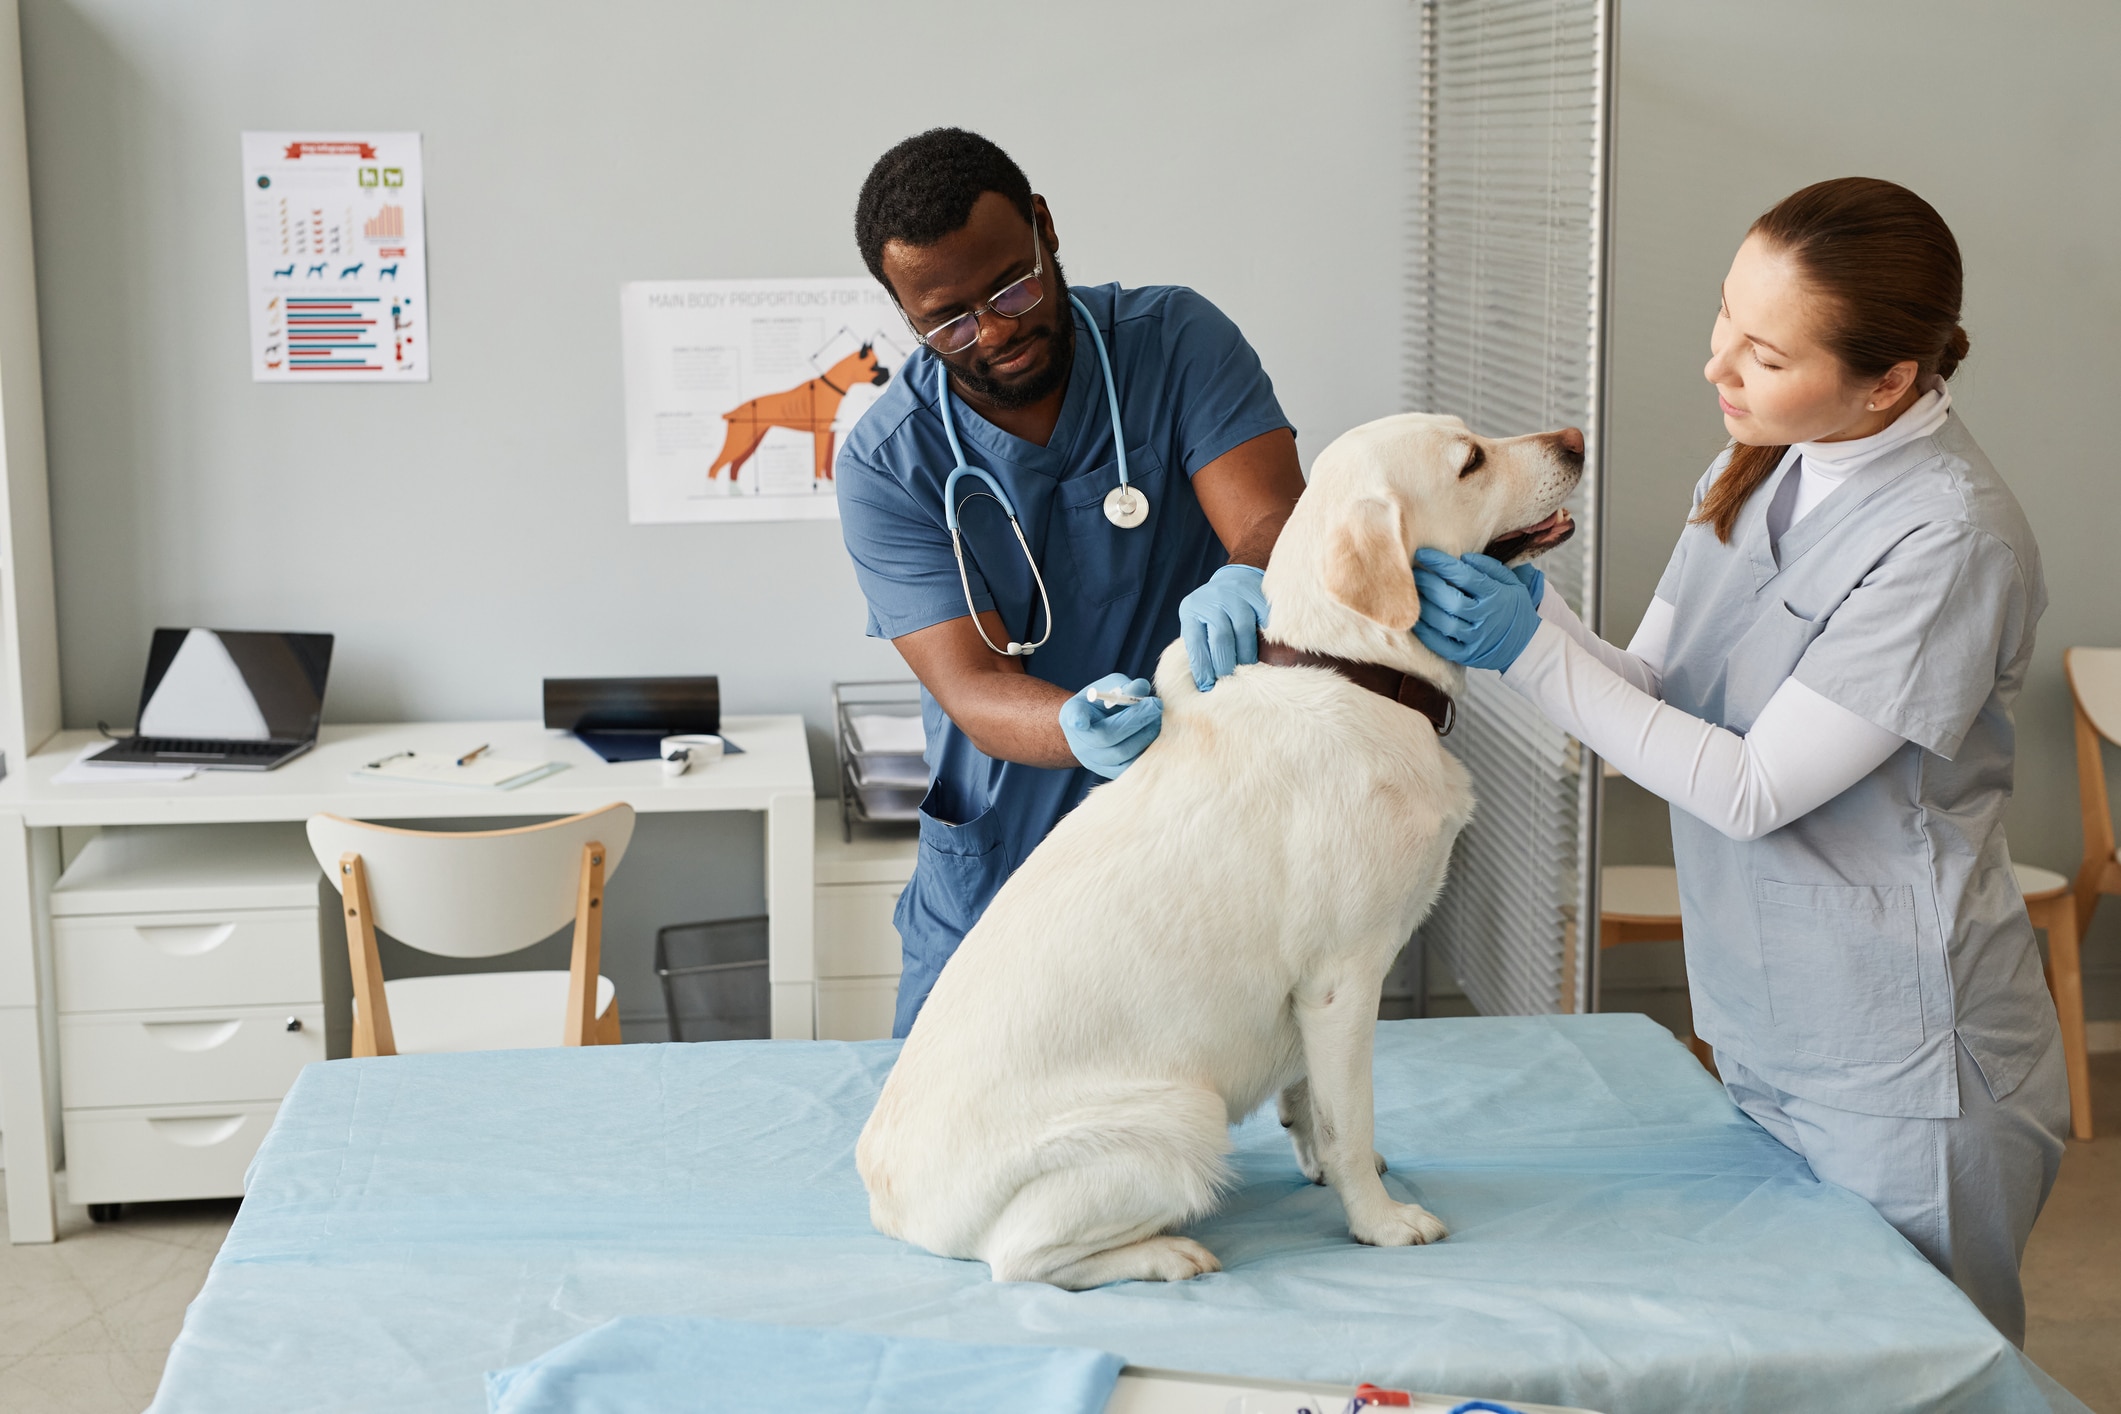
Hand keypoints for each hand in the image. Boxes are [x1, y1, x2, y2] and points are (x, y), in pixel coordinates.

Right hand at [1058, 674, 1161, 779]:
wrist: (1099, 728)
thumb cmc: (1106, 703)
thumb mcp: (1111, 687)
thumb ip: (1125, 686)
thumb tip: (1142, 689)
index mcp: (1073, 715)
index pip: (1074, 718)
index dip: (1077, 720)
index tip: (1080, 720)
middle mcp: (1079, 742)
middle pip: (1107, 737)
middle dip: (1136, 719)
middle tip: (1156, 705)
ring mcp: (1094, 762)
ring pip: (1123, 753)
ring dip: (1145, 734)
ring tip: (1158, 719)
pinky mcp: (1111, 773)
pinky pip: (1132, 766)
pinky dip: (1147, 750)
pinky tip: (1155, 734)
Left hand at [1179, 564, 1270, 691]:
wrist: (1234, 580)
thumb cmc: (1212, 612)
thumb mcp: (1197, 623)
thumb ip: (1199, 646)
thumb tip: (1203, 683)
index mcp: (1191, 609)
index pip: (1195, 642)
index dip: (1202, 667)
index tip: (1207, 686)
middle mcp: (1213, 599)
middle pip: (1220, 637)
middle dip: (1224, 664)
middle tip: (1228, 680)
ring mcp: (1237, 595)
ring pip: (1243, 631)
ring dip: (1246, 655)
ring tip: (1246, 669)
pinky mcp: (1258, 595)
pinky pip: (1264, 622)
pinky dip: (1265, 639)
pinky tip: (1265, 651)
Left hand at [1411, 550, 1543, 670]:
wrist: (1526, 644)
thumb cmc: (1512, 607)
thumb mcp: (1511, 582)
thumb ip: (1489, 567)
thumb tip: (1463, 557)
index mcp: (1496, 595)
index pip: (1465, 576)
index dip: (1441, 564)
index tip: (1423, 554)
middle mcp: (1485, 617)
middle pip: (1452, 600)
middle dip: (1429, 585)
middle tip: (1414, 574)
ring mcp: (1476, 639)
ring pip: (1445, 623)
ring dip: (1425, 608)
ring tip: (1413, 595)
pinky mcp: (1467, 655)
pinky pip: (1442, 646)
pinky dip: (1426, 634)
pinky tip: (1416, 620)